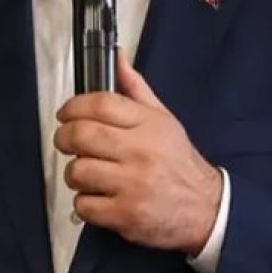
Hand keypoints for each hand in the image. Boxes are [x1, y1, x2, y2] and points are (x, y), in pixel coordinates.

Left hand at [54, 51, 223, 254]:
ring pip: (78, 171)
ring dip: (74, 173)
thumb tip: (117, 57)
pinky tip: (98, 197)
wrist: (207, 208)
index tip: (66, 113)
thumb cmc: (179, 163)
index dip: (73, 106)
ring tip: (87, 173)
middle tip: (67, 141)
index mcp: (149, 125)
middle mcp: (141, 152)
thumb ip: (135, 88)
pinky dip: (84, 202)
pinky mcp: (127, 215)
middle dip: (64, 137)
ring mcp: (133, 185)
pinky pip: (84, 205)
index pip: (100, 104)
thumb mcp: (163, 119)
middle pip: (82, 135)